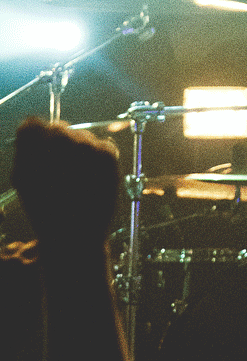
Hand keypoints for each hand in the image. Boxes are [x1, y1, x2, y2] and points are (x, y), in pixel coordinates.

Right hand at [11, 118, 119, 247]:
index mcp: (36, 142)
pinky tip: (89, 179)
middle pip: (59, 129)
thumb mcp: (24, 179)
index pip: (33, 124)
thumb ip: (25, 148)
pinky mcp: (108, 152)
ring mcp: (89, 143)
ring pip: (81, 136)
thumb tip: (31, 125)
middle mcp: (63, 136)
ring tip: (75, 180)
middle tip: (58, 172)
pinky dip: (95, 159)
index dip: (35, 141)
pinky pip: (100, 145)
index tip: (38, 156)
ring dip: (77, 152)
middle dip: (57, 147)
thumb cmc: (45, 211)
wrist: (75, 236)